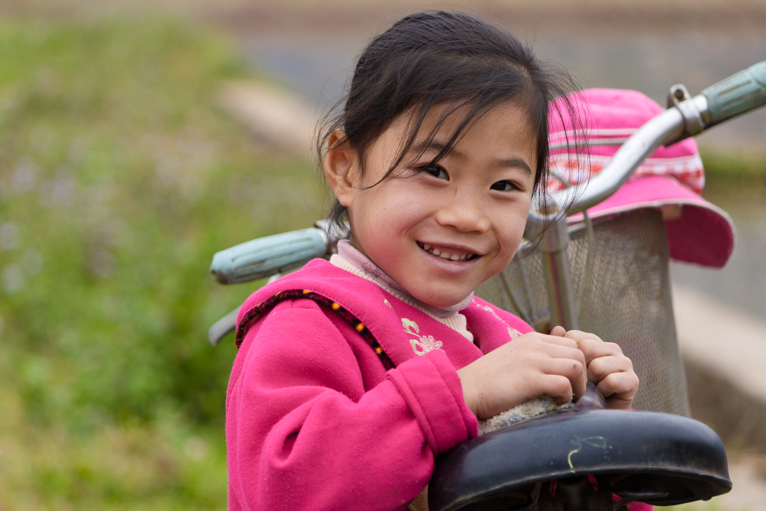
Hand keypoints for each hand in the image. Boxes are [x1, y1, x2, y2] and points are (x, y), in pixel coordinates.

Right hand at [457, 332, 586, 418]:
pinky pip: (563, 384)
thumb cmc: (488, 379)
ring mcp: (532, 361)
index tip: (570, 382)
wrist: (465, 390)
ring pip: (576, 366)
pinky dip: (566, 396)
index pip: (571, 344)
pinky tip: (555, 403)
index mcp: (532, 339)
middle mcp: (535, 345)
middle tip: (572, 394)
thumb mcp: (514, 356)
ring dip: (578, 386)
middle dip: (582, 376)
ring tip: (567, 399)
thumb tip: (560, 340)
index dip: (576, 364)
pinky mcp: (530, 379)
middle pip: (578, 354)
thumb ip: (536, 351)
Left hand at [553, 327, 638, 409]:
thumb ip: (561, 348)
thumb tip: (558, 329)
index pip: (574, 336)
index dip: (566, 355)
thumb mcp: (566, 368)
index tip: (568, 370)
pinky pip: (611, 381)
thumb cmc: (578, 390)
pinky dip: (603, 392)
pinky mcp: (633, 380)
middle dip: (579, 369)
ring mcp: (624, 362)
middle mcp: (611, 348)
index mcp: (594, 341)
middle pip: (586, 348)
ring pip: (598, 366)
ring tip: (592, 389)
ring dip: (590, 382)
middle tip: (581, 382)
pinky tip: (603, 395)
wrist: (596, 416)